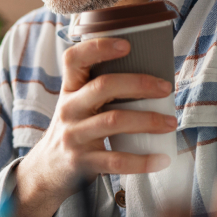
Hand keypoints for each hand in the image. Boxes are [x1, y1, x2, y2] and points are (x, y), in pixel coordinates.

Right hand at [13, 37, 176, 216]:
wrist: (47, 171)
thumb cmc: (73, 130)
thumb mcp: (77, 105)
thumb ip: (99, 90)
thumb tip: (149, 78)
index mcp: (69, 89)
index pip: (74, 59)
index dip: (98, 47)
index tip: (126, 45)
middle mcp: (68, 109)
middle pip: (103, 86)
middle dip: (139, 84)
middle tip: (165, 88)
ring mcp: (74, 135)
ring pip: (113, 121)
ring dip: (147, 120)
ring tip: (170, 122)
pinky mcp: (82, 161)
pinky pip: (116, 160)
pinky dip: (142, 161)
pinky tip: (161, 159)